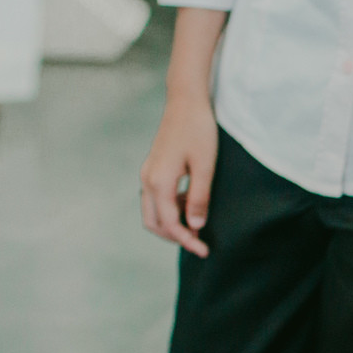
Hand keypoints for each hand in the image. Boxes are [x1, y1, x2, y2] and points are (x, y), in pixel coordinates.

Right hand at [140, 95, 216, 257]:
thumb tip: (196, 226)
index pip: (171, 224)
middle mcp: (148, 180)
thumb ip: (199, 197)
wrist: (186, 101)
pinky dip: (170, 209)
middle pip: (154, 224)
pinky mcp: (152, 168)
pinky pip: (155, 199)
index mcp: (159, 182)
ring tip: (197, 224)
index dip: (187, 241)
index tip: (204, 251)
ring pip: (153, 213)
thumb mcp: (205, 166)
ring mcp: (147, 174)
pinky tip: (190, 204)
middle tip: (199, 242)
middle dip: (175, 237)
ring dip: (172, 224)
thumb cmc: (198, 130)